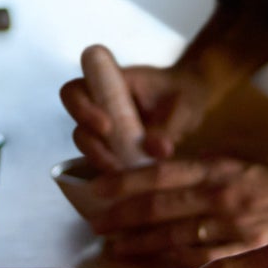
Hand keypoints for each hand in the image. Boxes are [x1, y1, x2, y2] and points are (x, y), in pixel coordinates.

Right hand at [60, 62, 214, 173]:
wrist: (192, 103)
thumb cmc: (185, 94)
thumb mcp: (185, 105)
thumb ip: (171, 125)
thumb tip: (156, 150)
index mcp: (110, 83)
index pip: (76, 90)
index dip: (80, 107)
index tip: (107, 126)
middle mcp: (100, 105)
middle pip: (75, 121)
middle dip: (89, 142)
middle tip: (114, 159)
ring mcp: (104, 128)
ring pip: (87, 145)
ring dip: (100, 160)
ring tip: (126, 173)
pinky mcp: (113, 149)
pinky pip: (102, 162)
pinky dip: (112, 173)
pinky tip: (129, 184)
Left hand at [92, 156, 267, 267]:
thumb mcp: (238, 166)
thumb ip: (200, 173)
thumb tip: (153, 176)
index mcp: (218, 167)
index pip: (161, 173)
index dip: (125, 182)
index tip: (97, 189)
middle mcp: (224, 194)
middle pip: (161, 207)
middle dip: (122, 217)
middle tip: (94, 224)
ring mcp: (237, 226)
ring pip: (176, 237)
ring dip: (140, 243)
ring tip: (113, 246)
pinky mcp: (250, 251)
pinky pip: (202, 260)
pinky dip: (172, 261)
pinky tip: (151, 263)